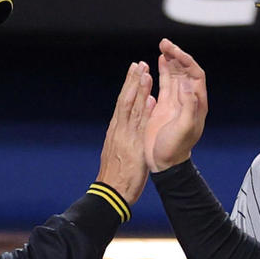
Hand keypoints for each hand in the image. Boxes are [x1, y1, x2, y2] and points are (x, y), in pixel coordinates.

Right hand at [96, 61, 153, 204]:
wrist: (110, 195)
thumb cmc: (115, 177)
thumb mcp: (117, 152)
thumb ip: (123, 135)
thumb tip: (127, 124)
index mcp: (116, 131)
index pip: (123, 103)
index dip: (129, 87)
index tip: (135, 71)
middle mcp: (119, 130)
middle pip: (126, 100)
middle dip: (133, 81)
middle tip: (139, 63)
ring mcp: (125, 138)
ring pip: (132, 108)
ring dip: (139, 90)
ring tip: (145, 72)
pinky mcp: (132, 147)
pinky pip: (140, 126)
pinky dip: (144, 112)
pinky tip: (150, 99)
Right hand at [145, 39, 208, 170]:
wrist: (164, 162)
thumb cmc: (175, 148)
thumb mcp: (185, 128)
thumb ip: (188, 106)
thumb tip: (186, 84)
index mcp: (197, 103)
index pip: (195, 75)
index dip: (186, 61)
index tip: (174, 53)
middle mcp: (188, 100)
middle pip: (185, 71)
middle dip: (177, 55)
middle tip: (164, 43)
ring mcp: (176, 102)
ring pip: (175, 74)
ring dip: (170, 60)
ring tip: (162, 46)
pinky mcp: (164, 105)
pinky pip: (165, 83)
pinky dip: (163, 70)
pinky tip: (160, 59)